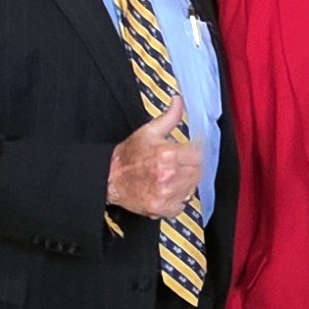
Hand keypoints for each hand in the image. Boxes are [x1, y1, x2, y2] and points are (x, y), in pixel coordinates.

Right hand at [107, 97, 200, 217]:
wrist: (109, 177)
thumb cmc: (128, 155)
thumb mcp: (148, 131)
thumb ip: (169, 117)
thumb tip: (178, 101)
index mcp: (168, 155)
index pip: (198, 155)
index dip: (194, 152)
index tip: (189, 152)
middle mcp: (169, 175)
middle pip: (197, 172)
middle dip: (189, 167)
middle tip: (177, 164)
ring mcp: (165, 193)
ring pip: (191, 188)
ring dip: (184, 182)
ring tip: (170, 176)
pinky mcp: (161, 208)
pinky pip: (181, 204)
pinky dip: (177, 198)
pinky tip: (167, 189)